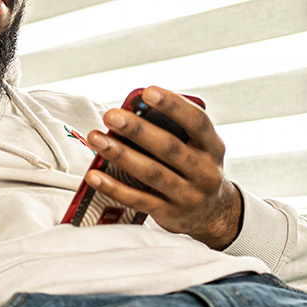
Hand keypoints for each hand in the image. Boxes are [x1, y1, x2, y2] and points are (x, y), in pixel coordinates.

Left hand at [86, 87, 243, 249]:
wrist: (212, 214)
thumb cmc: (194, 169)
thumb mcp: (198, 148)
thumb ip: (176, 131)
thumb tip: (133, 112)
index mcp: (212, 147)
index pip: (197, 121)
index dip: (173, 106)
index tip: (148, 92)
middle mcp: (205, 171)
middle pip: (169, 147)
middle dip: (137, 130)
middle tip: (111, 116)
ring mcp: (188, 196)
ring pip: (152, 173)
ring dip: (121, 154)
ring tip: (97, 139)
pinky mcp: (170, 214)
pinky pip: (138, 200)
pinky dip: (114, 187)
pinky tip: (94, 175)